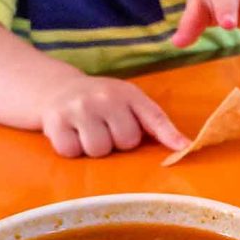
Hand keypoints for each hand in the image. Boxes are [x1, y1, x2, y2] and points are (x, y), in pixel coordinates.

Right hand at [40, 75, 188, 158]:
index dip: (168, 134)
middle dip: (116, 142)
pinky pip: (72, 151)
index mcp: (127, 93)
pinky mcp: (55, 121)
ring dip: (93, 148)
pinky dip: (71, 148)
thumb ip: (154, 123)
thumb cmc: (100, 102)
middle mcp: (104, 97)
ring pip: (99, 150)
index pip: (153, 116)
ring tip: (87, 132)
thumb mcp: (127, 102)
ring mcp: (79, 107)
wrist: (55, 88)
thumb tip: (185, 145)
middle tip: (105, 128)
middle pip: (125, 141)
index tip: (183, 147)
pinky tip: (71, 133)